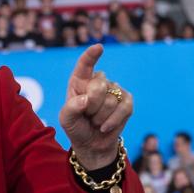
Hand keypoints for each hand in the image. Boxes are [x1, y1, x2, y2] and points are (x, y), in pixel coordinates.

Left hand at [59, 44, 132, 169]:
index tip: (98, 48)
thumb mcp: (66, 119)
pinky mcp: (127, 101)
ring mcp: (114, 90)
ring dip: (100, 117)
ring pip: (110, 100)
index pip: (85, 65)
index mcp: (80, 81)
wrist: (91, 144)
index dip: (91, 56)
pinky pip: (124, 108)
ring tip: (96, 121)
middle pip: (98, 86)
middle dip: (91, 106)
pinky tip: (105, 126)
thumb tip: (86, 99)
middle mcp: (98, 82)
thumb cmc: (77, 127)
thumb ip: (71, 108)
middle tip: (87, 115)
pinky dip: (113, 121)